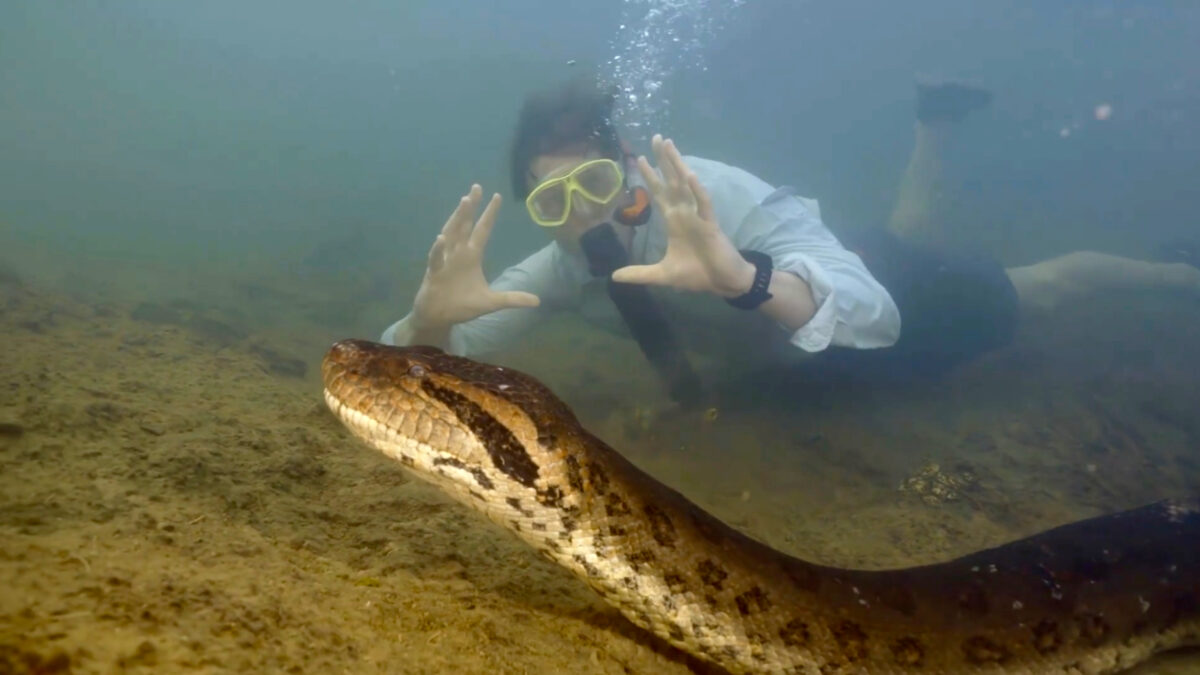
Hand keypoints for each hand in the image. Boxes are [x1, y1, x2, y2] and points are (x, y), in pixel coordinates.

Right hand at [411, 185, 538, 329]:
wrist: (439, 317)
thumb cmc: (462, 305)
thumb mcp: (491, 302)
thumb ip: (512, 298)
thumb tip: (537, 301)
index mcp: (472, 255)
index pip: (482, 230)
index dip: (489, 214)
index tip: (497, 196)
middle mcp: (458, 253)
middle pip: (465, 225)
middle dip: (471, 207)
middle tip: (477, 187)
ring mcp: (445, 260)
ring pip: (451, 234)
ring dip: (457, 218)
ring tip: (464, 201)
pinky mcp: (434, 273)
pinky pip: (435, 259)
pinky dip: (437, 250)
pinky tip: (441, 240)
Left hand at [611, 135, 754, 297]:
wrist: (723, 283)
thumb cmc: (697, 274)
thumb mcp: (662, 275)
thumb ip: (639, 273)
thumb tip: (614, 276)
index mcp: (675, 222)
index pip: (660, 194)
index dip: (651, 176)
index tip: (639, 158)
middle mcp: (685, 214)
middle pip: (671, 181)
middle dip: (664, 160)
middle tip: (656, 137)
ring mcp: (698, 217)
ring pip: (686, 185)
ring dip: (678, 165)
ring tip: (670, 145)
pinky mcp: (711, 225)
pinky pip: (703, 204)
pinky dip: (697, 190)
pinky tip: (690, 175)